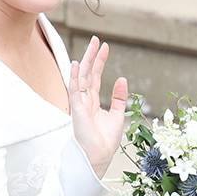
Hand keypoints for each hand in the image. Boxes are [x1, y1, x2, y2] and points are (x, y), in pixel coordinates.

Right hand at [69, 36, 127, 178]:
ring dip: (86, 61)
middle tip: (96, 39)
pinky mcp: (77, 110)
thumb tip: (122, 79)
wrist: (100, 156)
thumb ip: (118, 98)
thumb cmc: (105, 140)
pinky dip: (74, 77)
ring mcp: (80, 104)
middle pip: (87, 73)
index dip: (100, 62)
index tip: (105, 47)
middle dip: (92, 56)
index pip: (95, 77)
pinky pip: (75, 90)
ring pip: (81, 77)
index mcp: (93, 101)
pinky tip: (75, 65)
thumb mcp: (117, 115)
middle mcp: (85, 100)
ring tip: (92, 45)